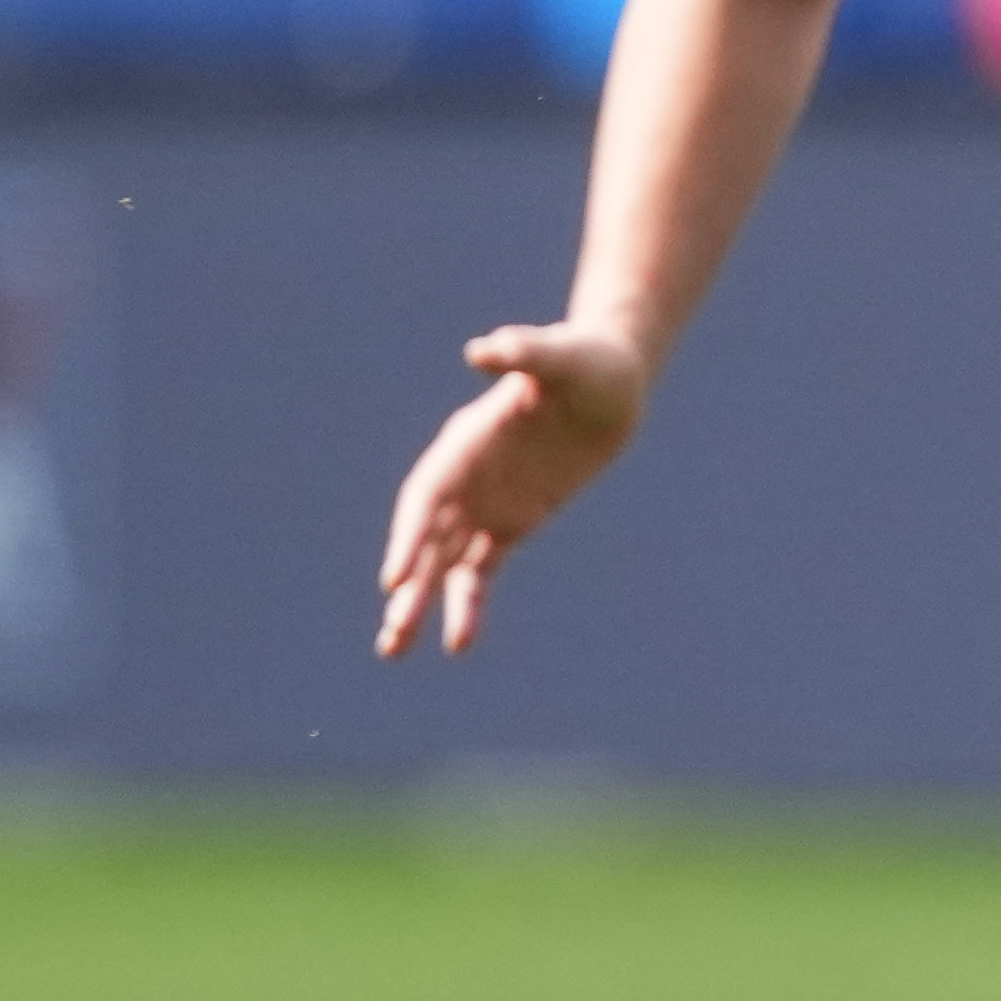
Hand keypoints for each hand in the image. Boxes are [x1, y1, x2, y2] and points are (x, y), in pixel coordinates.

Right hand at [373, 319, 650, 657]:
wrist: (609, 381)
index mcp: (466, 443)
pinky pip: (482, 569)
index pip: (428, 496)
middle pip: (426, 539)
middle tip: (391, 634)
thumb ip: (523, 352)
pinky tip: (458, 643)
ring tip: (395, 649)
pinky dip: (469, 604)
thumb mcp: (560, 355)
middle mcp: (465, 478)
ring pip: (444, 563)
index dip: (410, 536)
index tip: (394, 578)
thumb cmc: (584, 361)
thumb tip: (485, 350)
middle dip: (408, 585)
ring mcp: (483, 503)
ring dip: (422, 604)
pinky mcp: (510, 522)